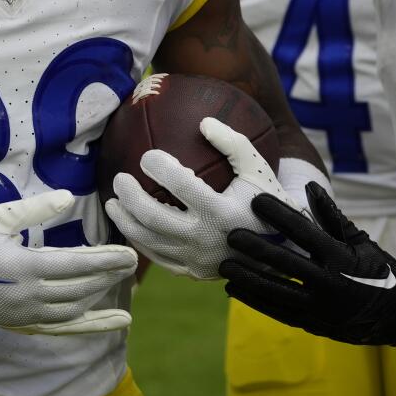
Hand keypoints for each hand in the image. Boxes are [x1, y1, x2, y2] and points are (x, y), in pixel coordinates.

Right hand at [0, 190, 137, 334]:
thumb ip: (35, 210)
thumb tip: (68, 198)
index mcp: (21, 267)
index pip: (74, 265)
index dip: (104, 260)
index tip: (129, 253)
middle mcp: (27, 296)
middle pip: (80, 288)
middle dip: (108, 274)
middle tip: (132, 260)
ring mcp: (26, 315)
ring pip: (75, 307)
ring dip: (100, 293)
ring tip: (120, 278)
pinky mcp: (24, 325)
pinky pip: (67, 328)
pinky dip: (95, 325)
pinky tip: (120, 322)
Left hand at [105, 117, 292, 279]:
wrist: (283, 250)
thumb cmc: (266, 201)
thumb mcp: (259, 169)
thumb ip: (234, 143)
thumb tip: (203, 122)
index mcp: (224, 212)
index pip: (181, 186)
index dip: (159, 167)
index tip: (147, 156)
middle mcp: (208, 240)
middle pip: (154, 217)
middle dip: (130, 196)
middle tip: (119, 179)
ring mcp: (198, 260)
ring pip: (148, 240)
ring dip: (125, 220)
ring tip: (112, 203)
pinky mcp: (192, 273)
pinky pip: (157, 257)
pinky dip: (138, 240)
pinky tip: (129, 225)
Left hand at [221, 182, 395, 345]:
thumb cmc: (376, 270)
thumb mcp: (360, 241)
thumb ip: (332, 217)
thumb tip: (309, 187)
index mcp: (343, 260)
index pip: (306, 233)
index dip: (280, 215)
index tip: (256, 201)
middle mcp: (330, 285)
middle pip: (287, 264)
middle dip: (257, 249)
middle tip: (231, 235)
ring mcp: (321, 308)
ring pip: (277, 292)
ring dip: (248, 278)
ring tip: (224, 266)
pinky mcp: (313, 324)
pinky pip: (278, 312)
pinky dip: (254, 300)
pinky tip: (234, 288)